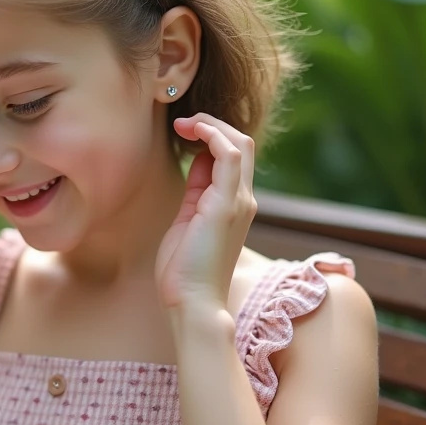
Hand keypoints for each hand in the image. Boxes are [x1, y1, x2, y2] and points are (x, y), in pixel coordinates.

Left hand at [155, 114, 257, 312]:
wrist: (193, 302)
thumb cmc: (184, 270)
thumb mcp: (188, 220)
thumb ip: (196, 191)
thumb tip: (197, 162)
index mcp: (234, 205)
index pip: (232, 157)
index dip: (210, 137)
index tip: (183, 133)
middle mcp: (243, 200)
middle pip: (242, 143)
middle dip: (212, 124)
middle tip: (182, 122)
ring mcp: (239, 201)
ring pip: (239, 143)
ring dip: (210, 125)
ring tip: (183, 123)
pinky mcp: (227, 204)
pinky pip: (228, 154)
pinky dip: (212, 135)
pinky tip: (191, 132)